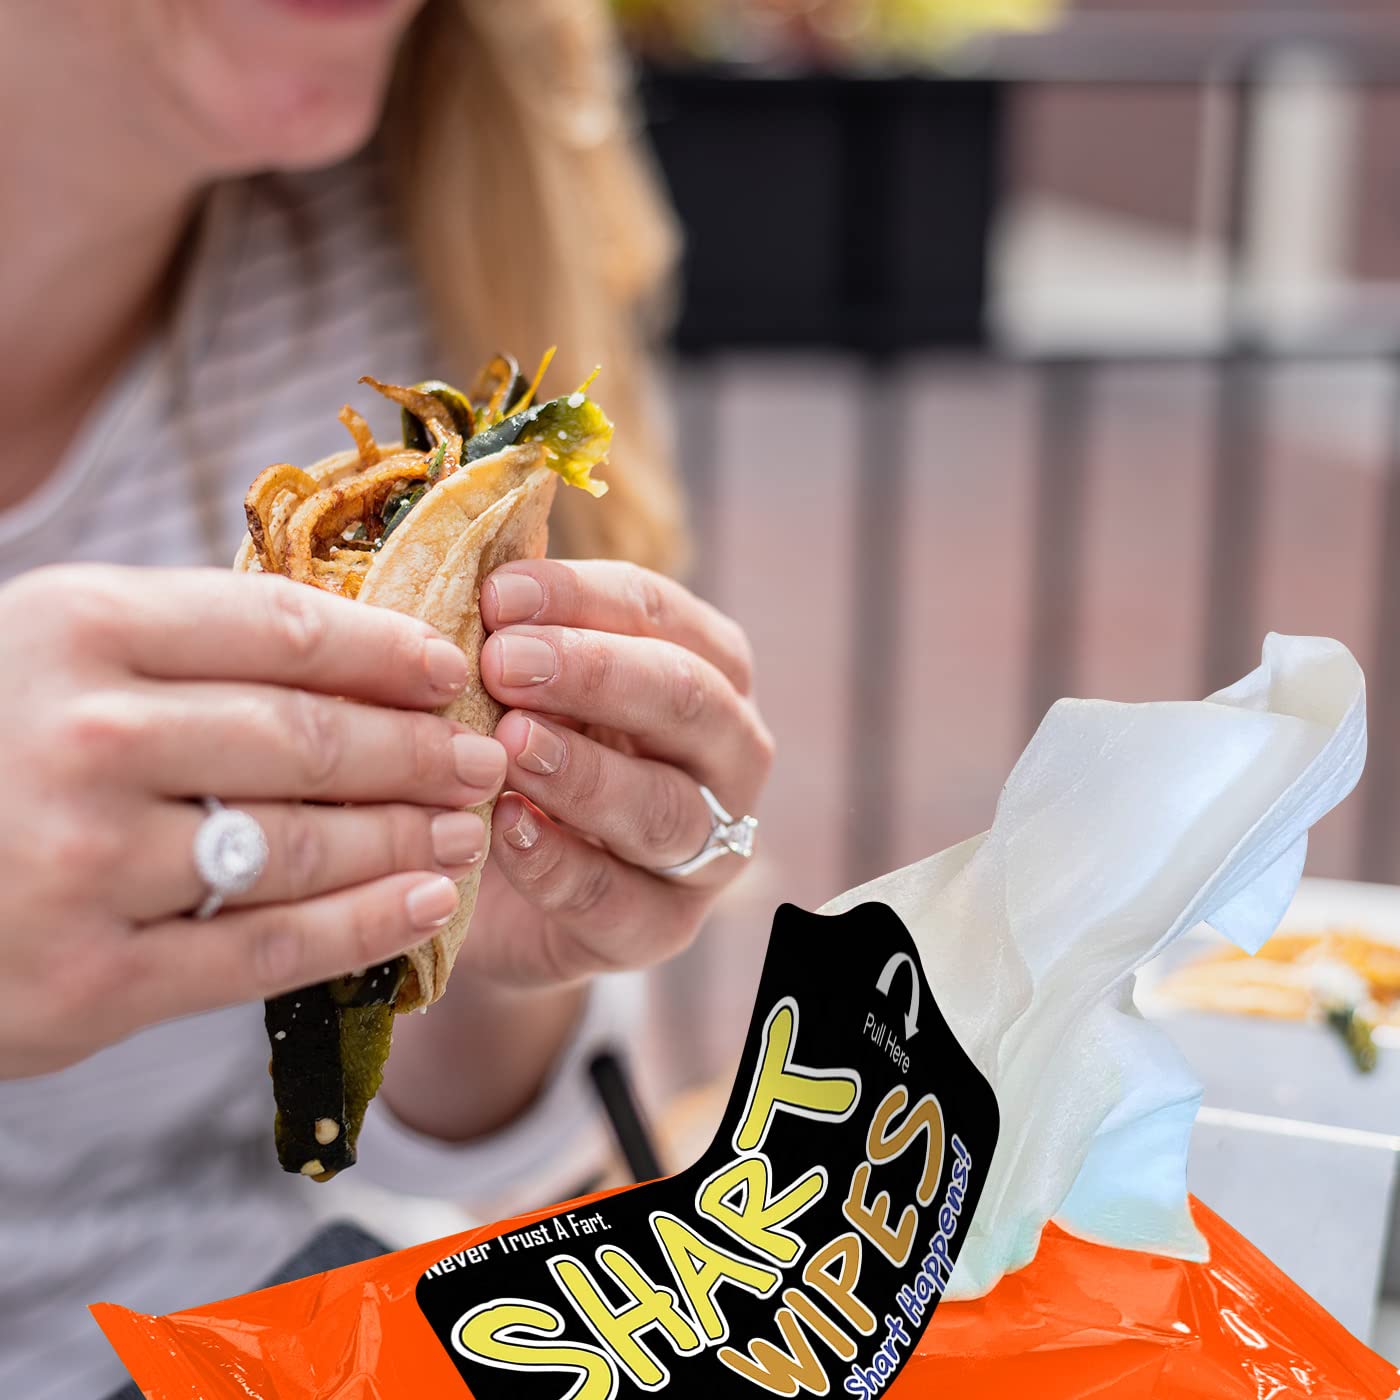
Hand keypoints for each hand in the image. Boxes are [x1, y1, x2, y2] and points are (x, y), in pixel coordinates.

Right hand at [0, 564, 506, 1077]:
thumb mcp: (56, 655)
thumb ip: (187, 645)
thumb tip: (359, 646)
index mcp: (79, 629)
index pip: (284, 631)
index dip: (388, 653)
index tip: (450, 671)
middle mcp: (85, 737)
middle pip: (309, 740)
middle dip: (420, 752)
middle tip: (483, 759)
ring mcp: (84, 862)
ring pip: (305, 846)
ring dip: (408, 838)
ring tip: (467, 829)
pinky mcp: (91, 979)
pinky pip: (271, 946)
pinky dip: (367, 925)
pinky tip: (427, 904)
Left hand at [466, 559, 773, 985]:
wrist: (492, 890)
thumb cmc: (512, 751)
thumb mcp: (517, 683)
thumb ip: (510, 631)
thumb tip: (465, 558)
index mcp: (705, 666)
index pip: (658, 612)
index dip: (580, 599)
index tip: (497, 594)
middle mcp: (728, 752)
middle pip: (688, 701)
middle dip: (595, 674)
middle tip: (504, 663)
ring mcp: (709, 848)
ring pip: (668, 808)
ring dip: (585, 771)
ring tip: (508, 745)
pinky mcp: (662, 929)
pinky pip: (622, 901)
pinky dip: (562, 865)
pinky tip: (506, 832)